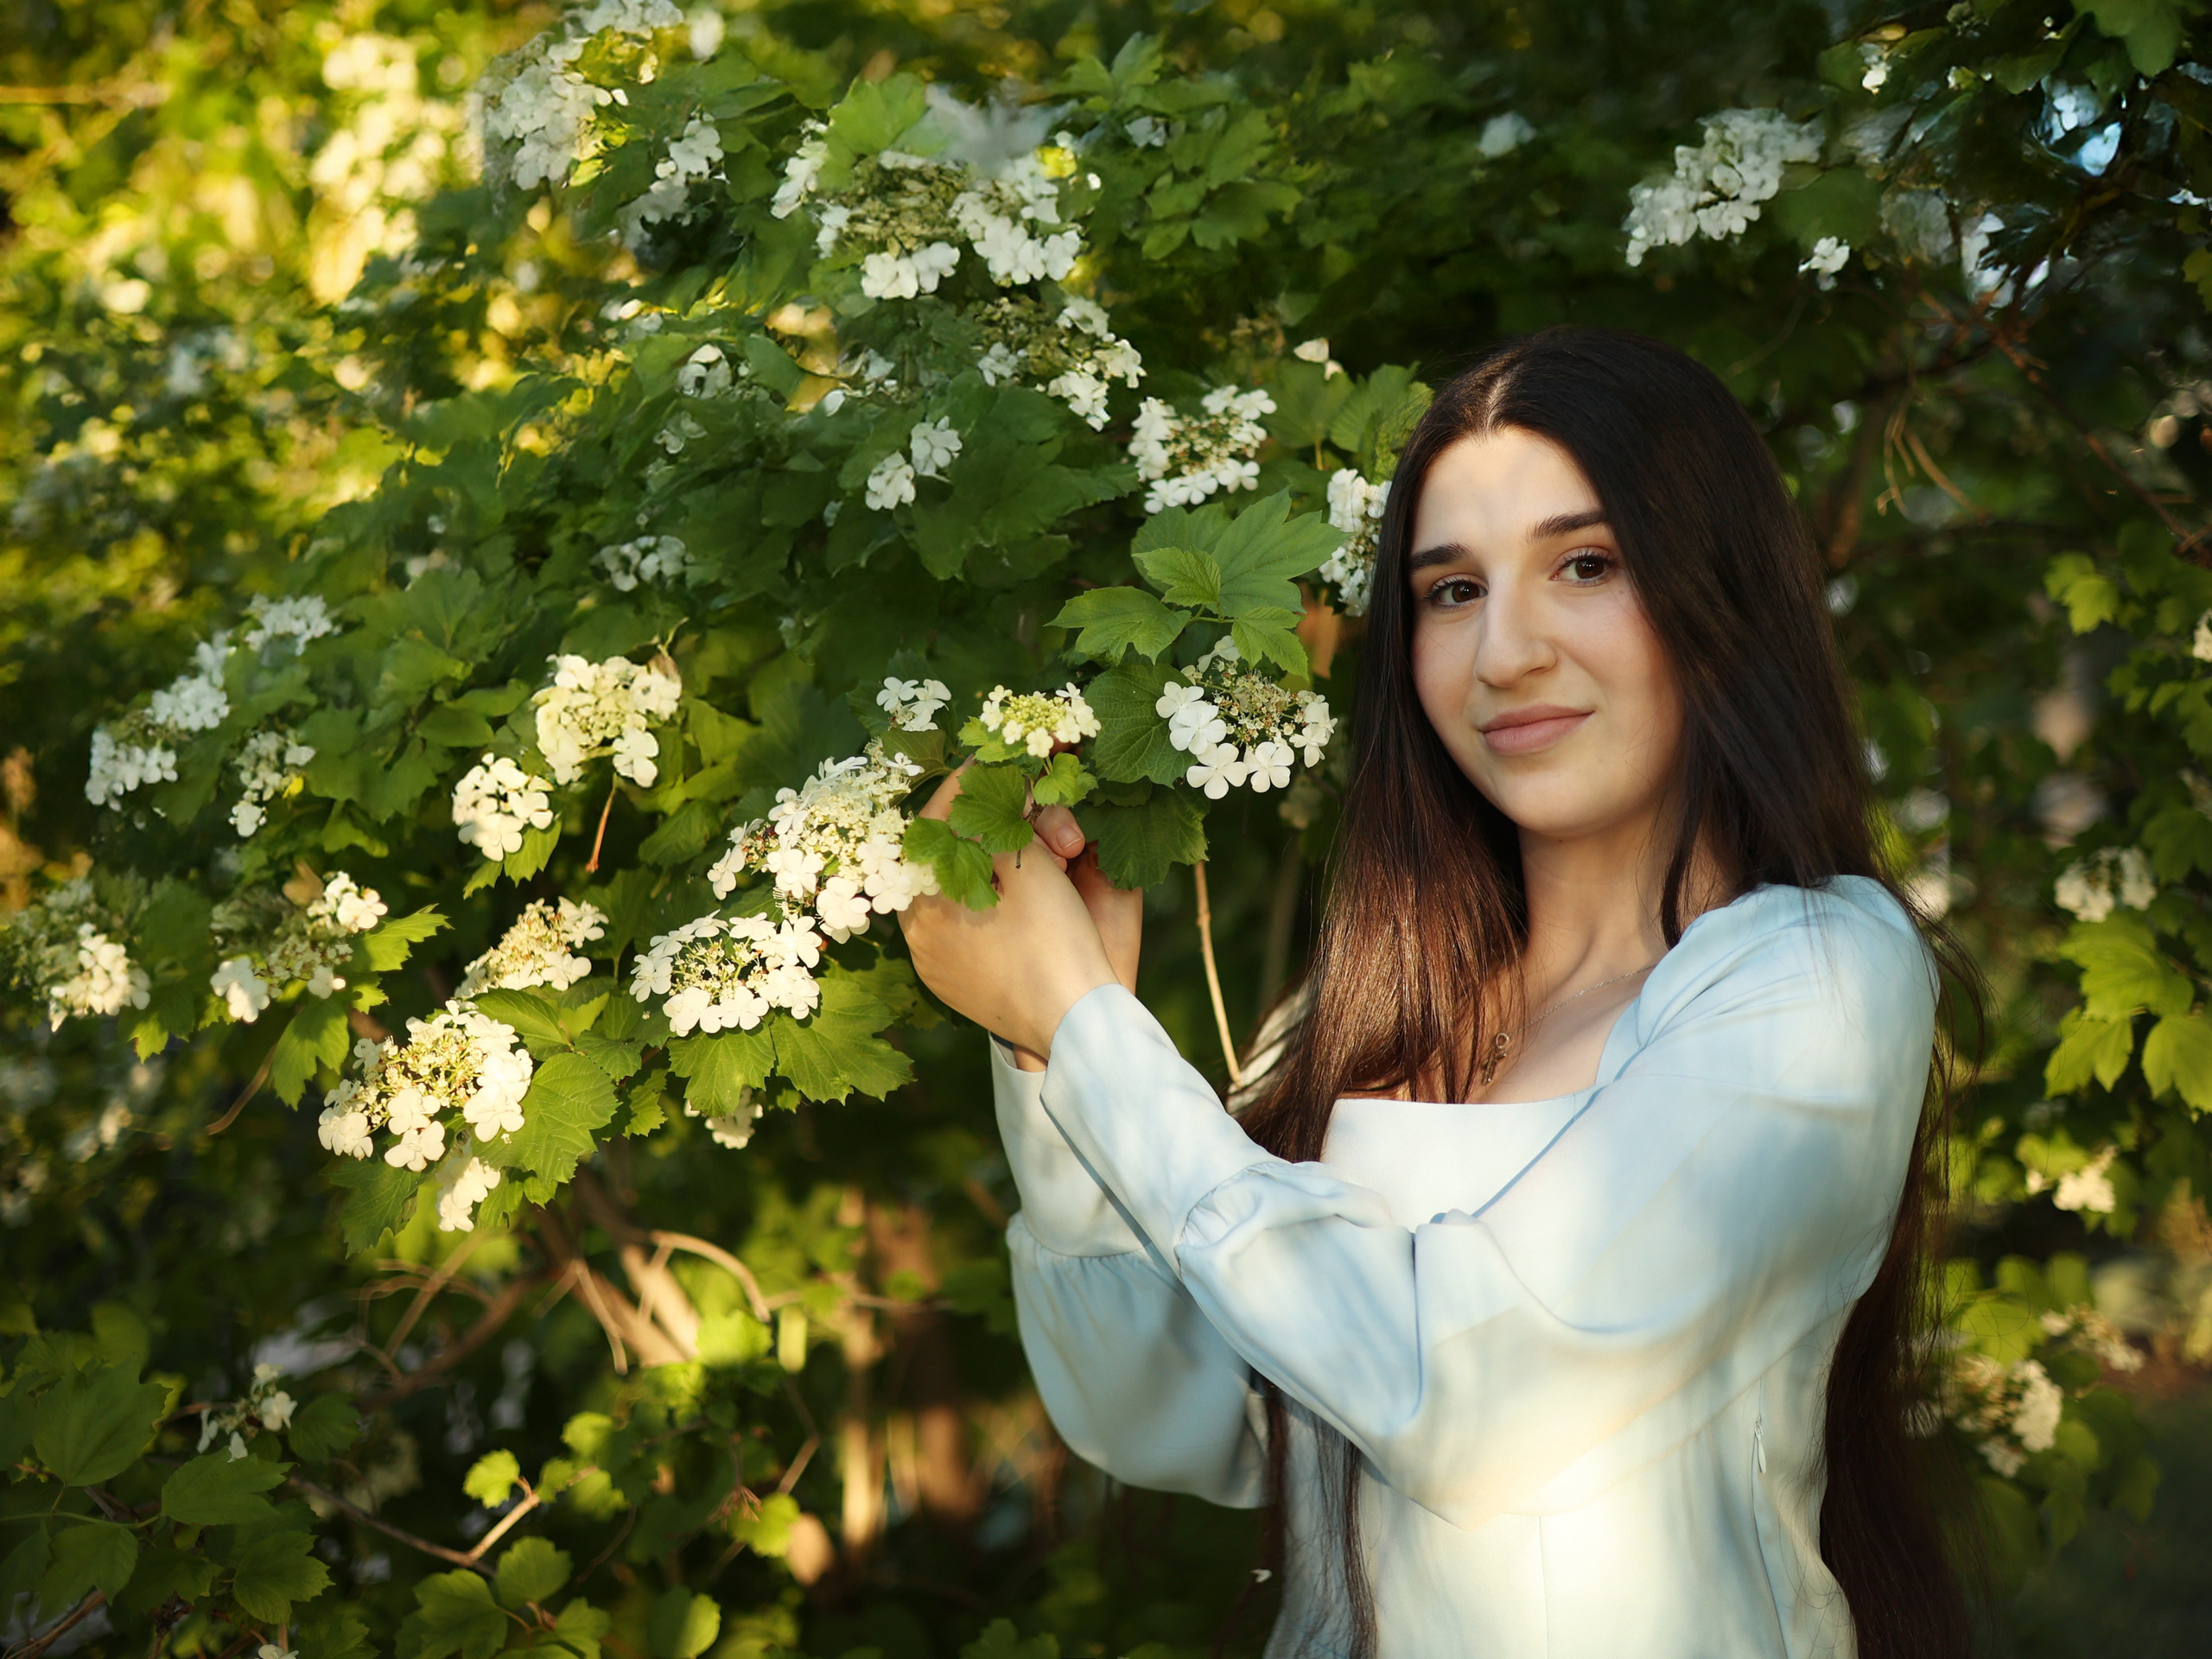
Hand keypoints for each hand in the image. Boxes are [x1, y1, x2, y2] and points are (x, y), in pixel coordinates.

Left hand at [896, 766, 1122, 1061]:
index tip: (993, 766)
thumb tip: (992, 791)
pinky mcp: (960, 987)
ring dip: (998, 866)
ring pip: (959, 893)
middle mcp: (919, 936)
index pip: (932, 825)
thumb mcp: (1030, 865)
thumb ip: (1002, 822)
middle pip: (947, 859)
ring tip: (1048, 862)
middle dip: (994, 830)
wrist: (1076, 1024)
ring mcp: (937, 966)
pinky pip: (968, 927)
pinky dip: (996, 901)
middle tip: (1039, 823)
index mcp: (925, 903)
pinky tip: (1028, 896)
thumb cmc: (1053, 941)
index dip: (965, 788)